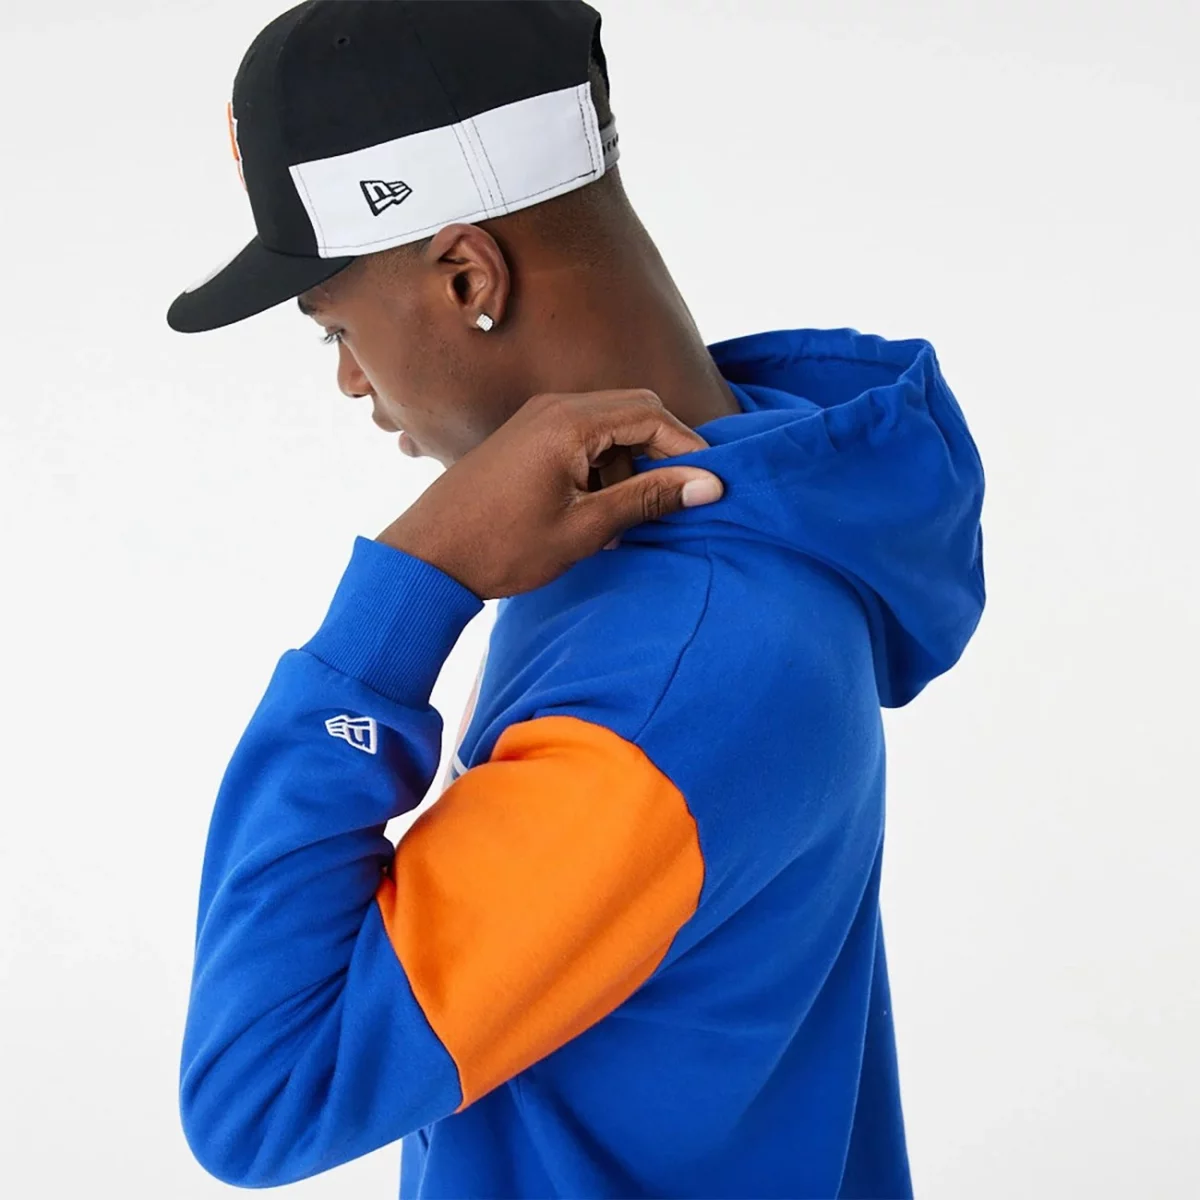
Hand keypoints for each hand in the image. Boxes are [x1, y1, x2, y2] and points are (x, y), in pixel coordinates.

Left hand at [375, 389, 724, 598]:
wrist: (427, 557)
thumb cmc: (501, 547)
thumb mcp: (585, 528)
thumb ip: (648, 499)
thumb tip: (708, 485)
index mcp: (568, 422)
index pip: (652, 414)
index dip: (687, 448)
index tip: (708, 486)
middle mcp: (553, 407)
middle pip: (634, 411)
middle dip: (661, 453)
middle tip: (675, 499)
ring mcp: (536, 418)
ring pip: (609, 426)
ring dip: (629, 465)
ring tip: (626, 520)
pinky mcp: (525, 436)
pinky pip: (581, 438)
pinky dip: (601, 468)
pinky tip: (597, 514)